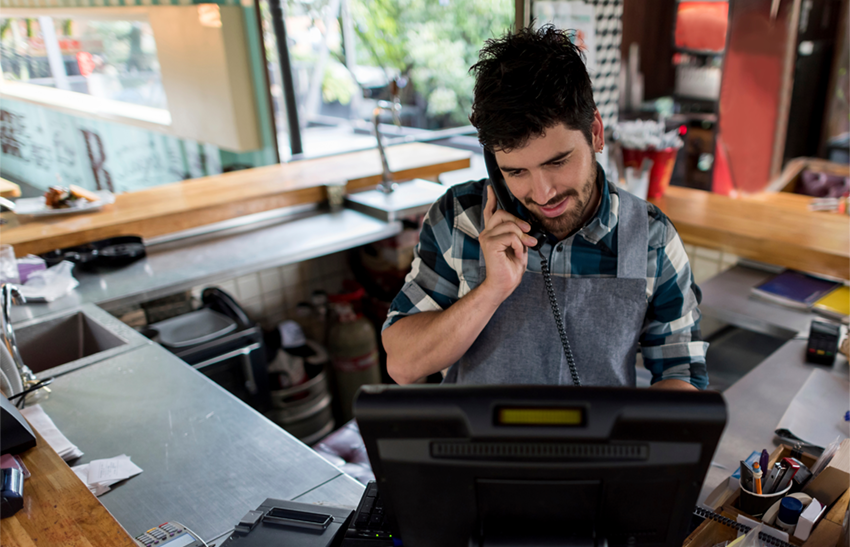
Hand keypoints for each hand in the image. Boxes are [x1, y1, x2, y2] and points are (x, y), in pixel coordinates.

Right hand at [479, 185, 536, 303]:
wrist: (504, 283)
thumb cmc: (510, 268)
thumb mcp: (519, 246)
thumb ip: (519, 234)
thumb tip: (527, 226)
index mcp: (493, 232)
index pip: (490, 212)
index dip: (491, 199)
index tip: (491, 187)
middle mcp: (486, 233)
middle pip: (503, 214)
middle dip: (519, 222)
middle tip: (528, 234)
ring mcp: (486, 237)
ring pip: (510, 225)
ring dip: (521, 238)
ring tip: (523, 248)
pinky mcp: (489, 244)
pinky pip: (511, 236)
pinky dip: (519, 245)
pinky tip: (517, 253)